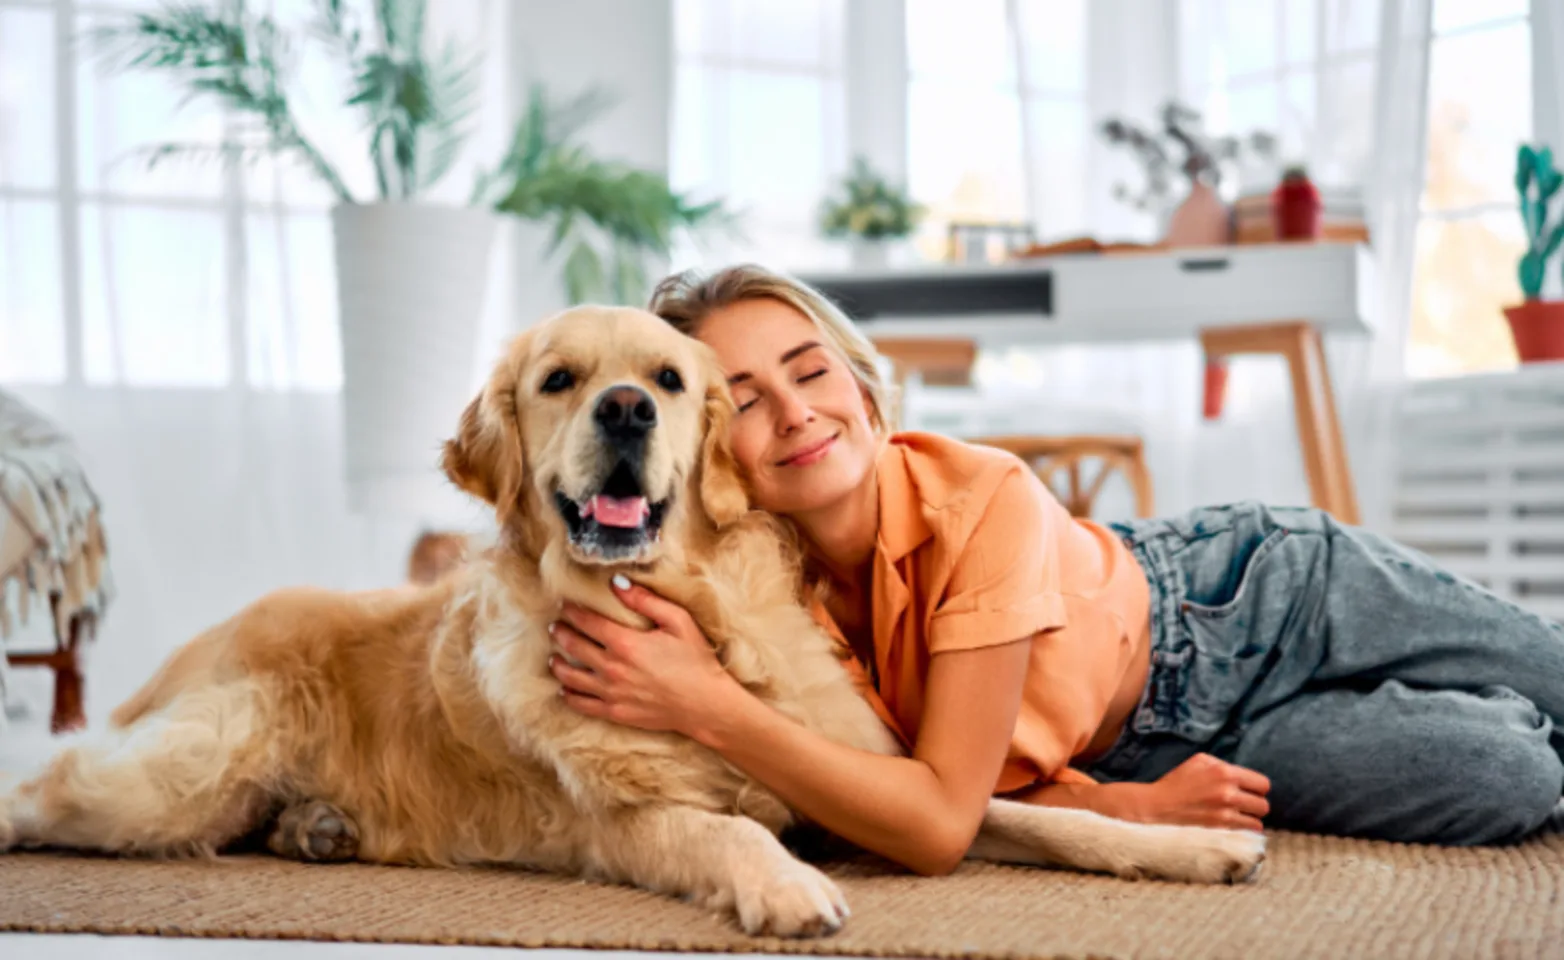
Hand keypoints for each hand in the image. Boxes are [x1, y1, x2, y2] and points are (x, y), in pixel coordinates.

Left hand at [548, 576, 738, 735]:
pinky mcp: (616, 712)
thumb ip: (645, 600)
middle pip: (574, 647)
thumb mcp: (678, 621)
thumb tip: (617, 582)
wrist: (706, 704)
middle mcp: (612, 668)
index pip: (588, 622)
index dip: (573, 611)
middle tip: (554, 626)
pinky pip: (583, 704)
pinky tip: (565, 689)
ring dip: (558, 665)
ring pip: (572, 678)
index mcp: (625, 643)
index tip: (564, 604)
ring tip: (553, 658)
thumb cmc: (695, 660)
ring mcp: (611, 693)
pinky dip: (569, 695)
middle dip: (561, 634)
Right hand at [1137, 754, 1270, 831]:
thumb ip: (1224, 765)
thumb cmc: (1177, 782)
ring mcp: (1224, 814)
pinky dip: (1242, 832)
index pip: (1263, 784)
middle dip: (1255, 806)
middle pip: (1263, 805)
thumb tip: (1244, 775)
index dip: (1257, 788)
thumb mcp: (1199, 761)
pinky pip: (1245, 834)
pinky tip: (1232, 827)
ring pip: (1257, 823)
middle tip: (1243, 806)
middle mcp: (1228, 793)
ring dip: (1249, 821)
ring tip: (1238, 818)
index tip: (1250, 791)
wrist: (1157, 806)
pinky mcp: (1220, 830)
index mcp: (1224, 772)